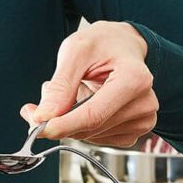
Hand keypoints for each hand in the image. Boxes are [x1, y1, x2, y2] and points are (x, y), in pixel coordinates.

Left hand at [19, 21, 159, 149]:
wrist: (122, 44)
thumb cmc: (102, 44)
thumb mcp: (75, 52)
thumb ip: (60, 87)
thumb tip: (44, 117)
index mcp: (134, 79)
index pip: (93, 115)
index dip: (63, 125)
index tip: (38, 128)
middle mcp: (144, 102)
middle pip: (90, 128)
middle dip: (60, 120)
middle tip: (43, 100)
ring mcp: (142, 119)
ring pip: (91, 135)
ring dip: (72, 120)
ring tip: (76, 90)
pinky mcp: (135, 130)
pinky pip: (99, 139)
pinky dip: (84, 125)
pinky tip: (87, 103)